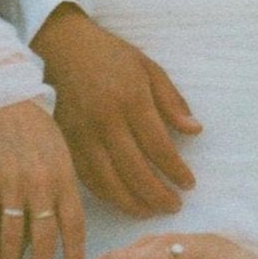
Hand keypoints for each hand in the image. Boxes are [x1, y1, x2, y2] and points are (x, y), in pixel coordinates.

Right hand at [0, 100, 85, 258]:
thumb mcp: (62, 152)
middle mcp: (40, 182)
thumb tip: (66, 224)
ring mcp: (11, 180)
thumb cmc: (37, 125)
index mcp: (64, 176)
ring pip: (13, 233)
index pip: (74, 226)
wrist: (5, 93)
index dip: (75, 257)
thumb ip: (65, 186)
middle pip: (44, 237)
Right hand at [33, 5, 200, 216]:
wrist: (61, 47)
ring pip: (109, 182)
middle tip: (174, 206)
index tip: (189, 184)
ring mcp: (82, 134)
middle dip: (158, 194)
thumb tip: (195, 131)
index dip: (176, 171)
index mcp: (130, 99)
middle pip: (135, 170)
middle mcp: (105, 120)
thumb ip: (172, 101)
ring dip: (133, 203)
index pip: (158, 146)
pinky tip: (123, 200)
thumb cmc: (110, 56)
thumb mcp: (148, 68)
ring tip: (152, 211)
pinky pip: (87, 178)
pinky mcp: (65, 143)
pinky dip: (106, 195)